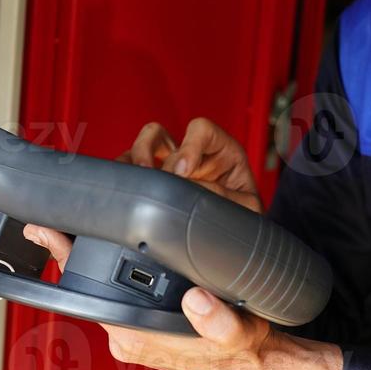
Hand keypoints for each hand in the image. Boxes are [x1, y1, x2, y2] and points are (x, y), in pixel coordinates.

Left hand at [22, 225, 341, 369]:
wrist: (250, 360)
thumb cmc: (242, 348)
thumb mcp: (240, 332)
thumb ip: (220, 322)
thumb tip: (196, 299)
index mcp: (139, 336)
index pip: (91, 293)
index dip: (67, 259)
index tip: (47, 233)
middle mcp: (127, 336)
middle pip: (87, 287)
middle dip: (70, 253)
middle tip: (50, 218)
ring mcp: (129, 331)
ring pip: (97, 289)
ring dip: (87, 260)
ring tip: (70, 225)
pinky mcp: (136, 326)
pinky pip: (112, 294)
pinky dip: (106, 272)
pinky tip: (103, 247)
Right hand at [119, 118, 260, 211]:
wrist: (234, 240)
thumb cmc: (245, 218)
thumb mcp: (247, 207)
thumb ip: (226, 196)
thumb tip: (195, 190)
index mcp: (221, 151)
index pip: (201, 129)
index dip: (189, 145)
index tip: (183, 171)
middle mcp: (192, 154)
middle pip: (160, 133)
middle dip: (151, 153)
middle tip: (156, 177)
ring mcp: (170, 166)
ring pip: (141, 146)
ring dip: (135, 158)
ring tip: (138, 181)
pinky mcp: (154, 183)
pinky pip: (129, 168)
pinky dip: (123, 173)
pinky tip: (128, 188)